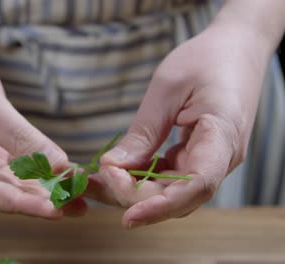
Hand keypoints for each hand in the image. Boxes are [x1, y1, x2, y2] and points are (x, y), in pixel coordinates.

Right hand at [0, 45, 86, 217]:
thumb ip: (23, 139)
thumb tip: (61, 168)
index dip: (24, 204)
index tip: (57, 210)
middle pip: (1, 194)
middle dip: (40, 200)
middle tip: (77, 207)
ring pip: (12, 184)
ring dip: (43, 190)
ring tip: (78, 198)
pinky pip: (16, 168)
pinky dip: (39, 171)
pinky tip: (64, 178)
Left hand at [95, 18, 269, 227]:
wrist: (236, 48)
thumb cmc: (205, 59)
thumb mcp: (167, 89)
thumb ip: (143, 132)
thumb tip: (113, 167)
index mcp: (221, 136)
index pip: (197, 186)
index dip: (161, 207)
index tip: (127, 217)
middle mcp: (221, 158)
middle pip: (178, 195)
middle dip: (133, 196)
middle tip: (94, 181)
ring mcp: (211, 159)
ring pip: (171, 190)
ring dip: (134, 190)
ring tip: (96, 180)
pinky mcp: (199, 156)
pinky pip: (170, 176)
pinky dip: (143, 177)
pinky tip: (117, 170)